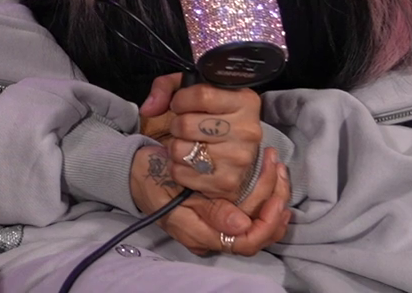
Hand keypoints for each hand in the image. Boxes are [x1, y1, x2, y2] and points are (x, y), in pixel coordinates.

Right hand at [130, 142, 291, 257]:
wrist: (134, 171)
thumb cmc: (152, 176)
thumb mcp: (176, 188)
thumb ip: (209, 209)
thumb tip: (241, 226)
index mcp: (199, 234)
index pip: (246, 242)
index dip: (267, 223)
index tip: (275, 195)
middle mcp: (211, 237)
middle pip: (257, 234)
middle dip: (276, 203)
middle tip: (278, 169)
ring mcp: (214, 228)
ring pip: (257, 225)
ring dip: (273, 198)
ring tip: (277, 169)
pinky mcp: (217, 216)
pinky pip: (250, 216)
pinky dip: (264, 199)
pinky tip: (269, 180)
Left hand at [140, 73, 265, 202]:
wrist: (237, 153)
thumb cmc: (213, 117)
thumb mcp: (195, 92)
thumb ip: (167, 88)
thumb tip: (149, 108)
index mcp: (245, 102)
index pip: (202, 95)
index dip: (181, 100)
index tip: (180, 105)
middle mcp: (247, 131)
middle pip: (186, 124)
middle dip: (177, 125)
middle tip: (185, 128)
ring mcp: (239, 159)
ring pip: (180, 150)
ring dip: (176, 147)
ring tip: (190, 144)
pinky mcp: (226, 182)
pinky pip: (181, 173)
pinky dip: (178, 168)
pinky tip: (192, 162)